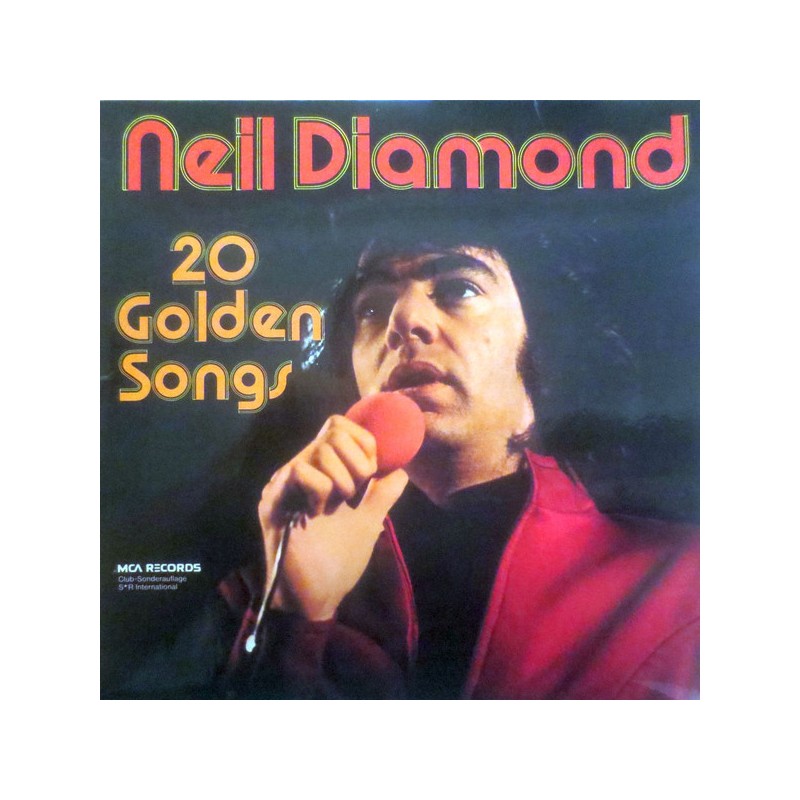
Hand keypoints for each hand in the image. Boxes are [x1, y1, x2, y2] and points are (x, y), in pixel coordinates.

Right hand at [258, 415, 408, 620]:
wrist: (316, 598)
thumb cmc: (339, 560)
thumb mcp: (370, 520)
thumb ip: (384, 492)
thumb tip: (401, 466)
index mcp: (323, 471)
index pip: (340, 425)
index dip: (365, 442)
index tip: (372, 475)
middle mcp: (302, 469)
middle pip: (334, 429)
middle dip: (358, 463)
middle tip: (354, 495)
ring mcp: (285, 483)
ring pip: (321, 448)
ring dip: (342, 481)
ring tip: (334, 508)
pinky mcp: (273, 499)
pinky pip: (302, 470)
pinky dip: (320, 491)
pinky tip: (314, 514)